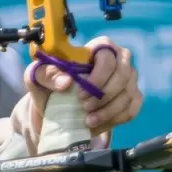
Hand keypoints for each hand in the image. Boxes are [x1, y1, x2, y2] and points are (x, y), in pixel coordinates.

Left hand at [25, 35, 142, 134]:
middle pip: (124, 75)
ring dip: (109, 111)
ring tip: (89, 121)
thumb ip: (46, 74)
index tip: (80, 95)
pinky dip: (116, 119)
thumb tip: (66, 81)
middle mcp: (119, 60)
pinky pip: (132, 109)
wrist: (58, 106)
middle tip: (85, 109)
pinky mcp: (132, 97)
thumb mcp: (39, 76)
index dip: (97, 77)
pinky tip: (99, 124)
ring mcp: (129, 79)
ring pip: (128, 94)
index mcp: (100, 47)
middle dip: (104, 96)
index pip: (108, 58)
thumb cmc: (52, 84)